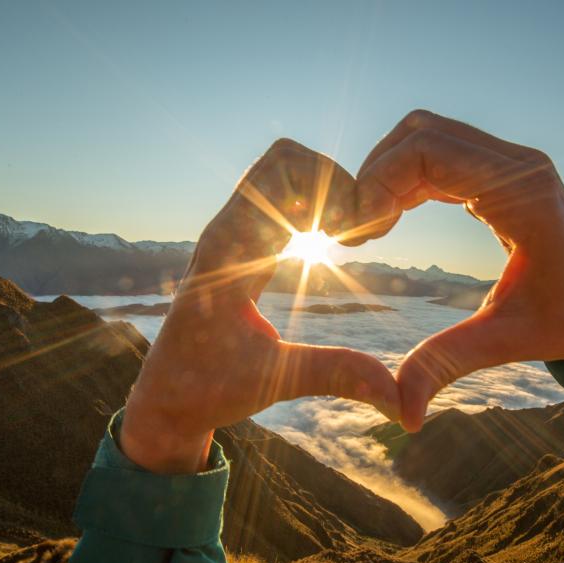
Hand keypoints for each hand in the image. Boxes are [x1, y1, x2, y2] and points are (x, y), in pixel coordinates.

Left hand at [121, 139, 399, 472]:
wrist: (165, 400)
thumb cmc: (206, 389)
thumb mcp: (274, 380)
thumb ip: (334, 374)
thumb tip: (398, 396)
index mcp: (229, 247)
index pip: (280, 168)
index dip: (330, 183)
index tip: (353, 234)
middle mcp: (228, 231)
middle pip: (283, 160)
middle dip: (332, 180)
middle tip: (360, 230)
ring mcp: (233, 237)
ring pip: (282, 178)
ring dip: (324, 193)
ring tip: (351, 237)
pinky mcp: (242, 251)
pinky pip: (279, 205)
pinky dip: (313, 210)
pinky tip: (335, 242)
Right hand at [353, 110, 563, 431]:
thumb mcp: (504, 342)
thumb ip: (447, 364)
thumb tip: (404, 415)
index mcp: (524, 195)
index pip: (430, 152)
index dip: (379, 182)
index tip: (358, 234)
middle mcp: (519, 165)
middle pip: (422, 133)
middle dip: (375, 173)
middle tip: (354, 230)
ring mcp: (511, 164)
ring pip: (427, 136)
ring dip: (387, 172)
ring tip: (368, 227)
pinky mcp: (502, 172)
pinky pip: (441, 153)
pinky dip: (406, 178)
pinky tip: (389, 219)